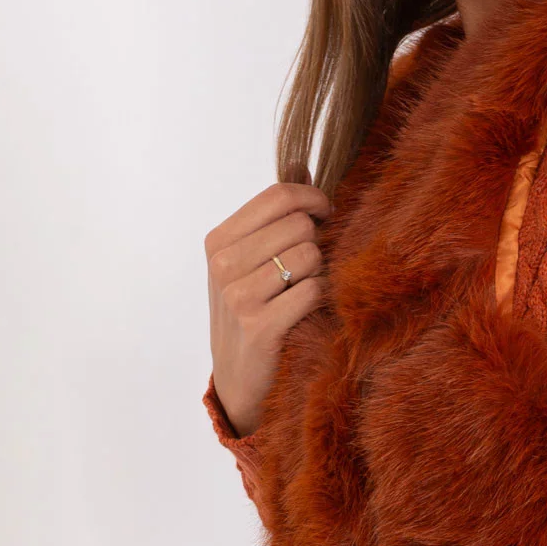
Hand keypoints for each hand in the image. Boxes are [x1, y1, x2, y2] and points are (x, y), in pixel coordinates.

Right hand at [205, 181, 332, 435]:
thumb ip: (274, 214)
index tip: (327, 215)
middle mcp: (223, 264)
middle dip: (318, 243)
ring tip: (303, 292)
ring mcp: (238, 295)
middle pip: (300, 225)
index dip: (314, 200)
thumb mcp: (251, 261)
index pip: (279, 195)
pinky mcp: (260, 326)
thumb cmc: (251, 314)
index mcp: (219, 240)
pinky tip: (307, 312)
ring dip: (319, 274)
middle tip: (311, 268)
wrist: (238, 381)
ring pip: (310, 257)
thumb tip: (299, 164)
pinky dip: (320, 300)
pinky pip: (313, 291)